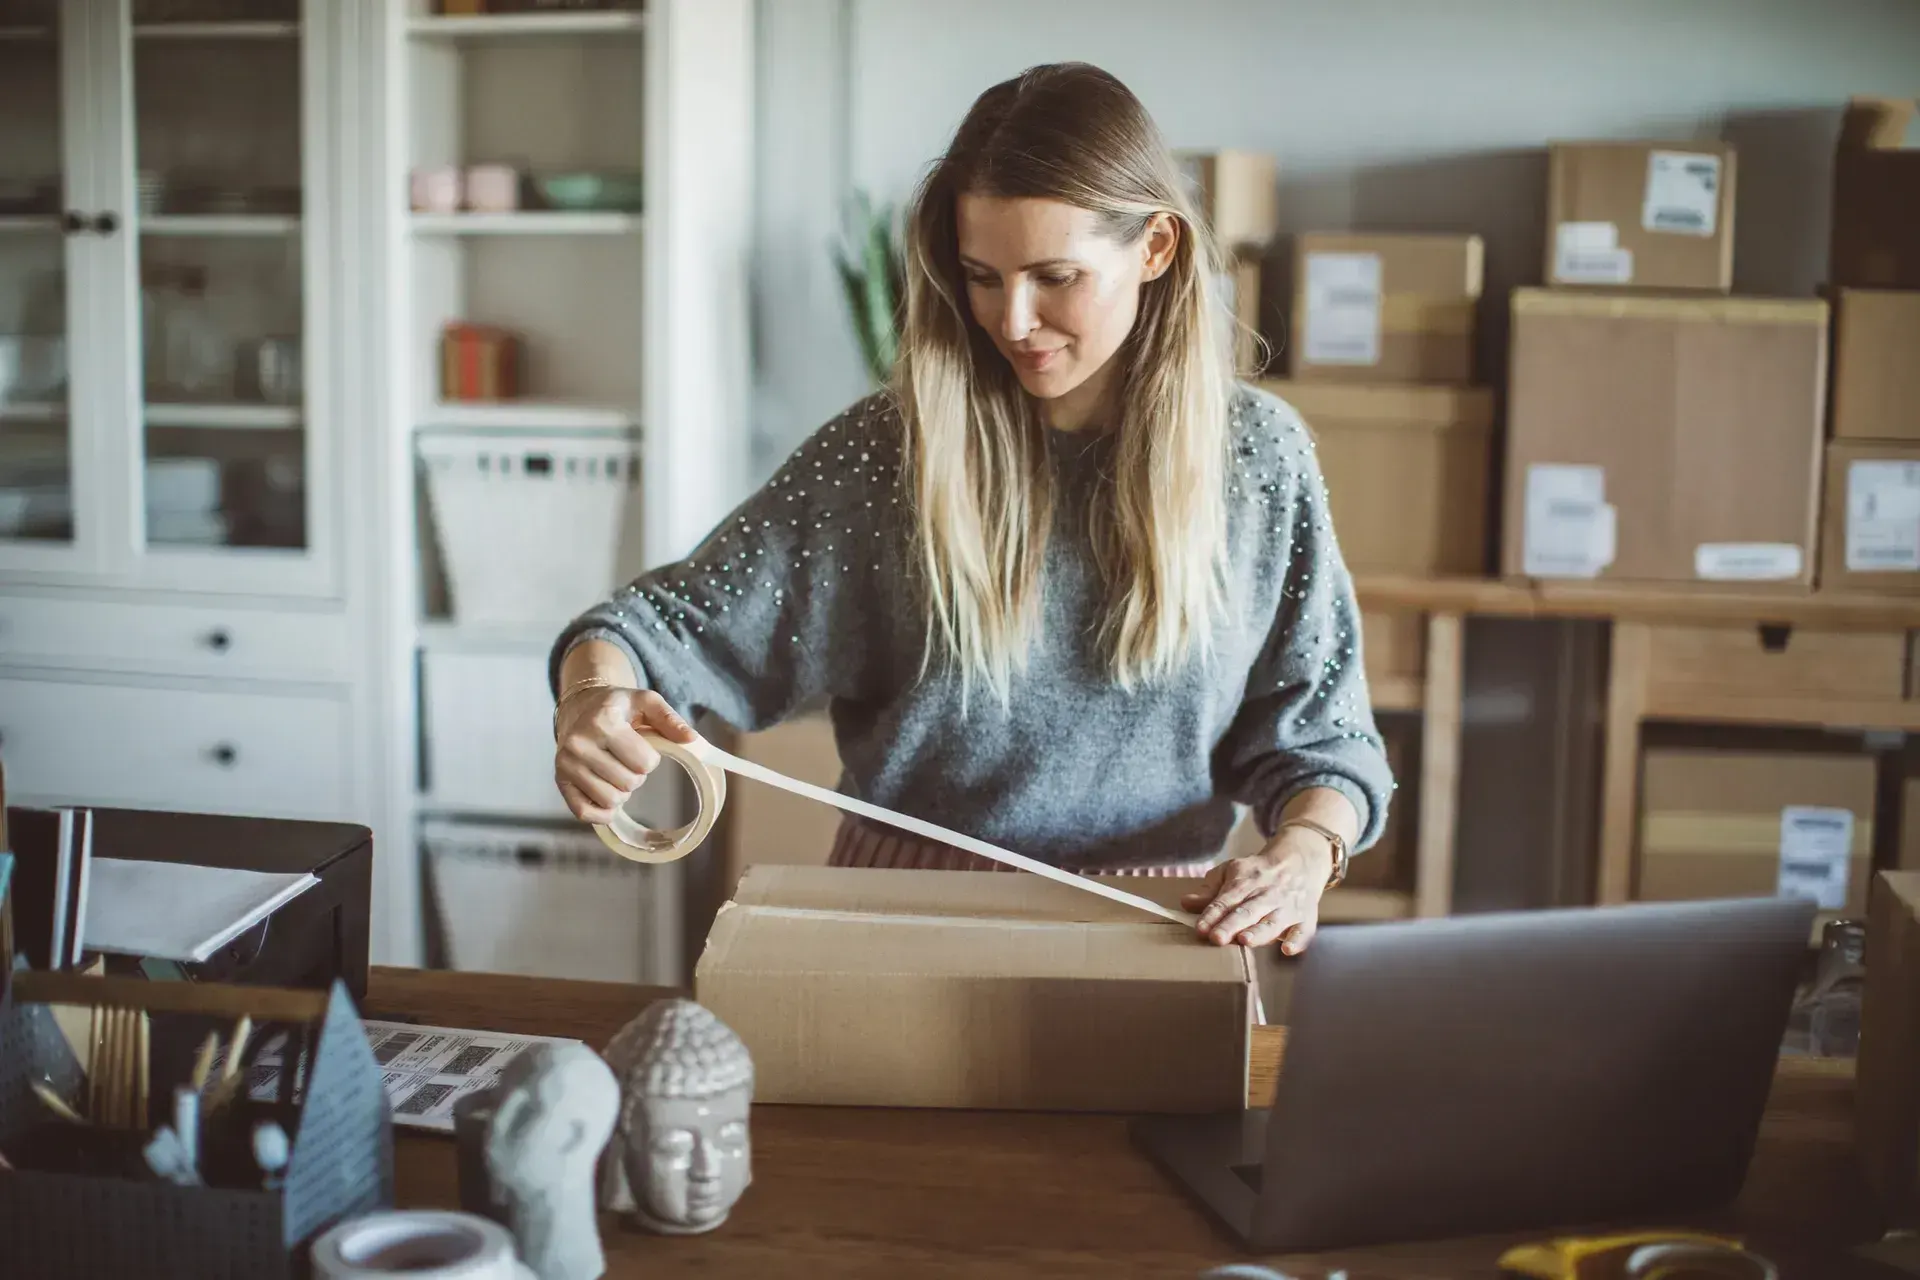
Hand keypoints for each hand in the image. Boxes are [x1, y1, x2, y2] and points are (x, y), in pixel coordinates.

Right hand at [552, 685, 696, 824]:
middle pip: (629, 784)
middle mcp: (579, 743)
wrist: (579, 708)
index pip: (645, 763)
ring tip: (615, 772)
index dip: (650, 758)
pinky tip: (606, 794)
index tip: (640, 746)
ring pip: (611, 801)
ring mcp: (565, 764)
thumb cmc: (617, 708)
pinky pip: (585, 813)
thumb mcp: (645, 702)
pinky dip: (602, 812)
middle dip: (636, 775)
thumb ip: (670, 720)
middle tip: (626, 760)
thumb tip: (692, 739)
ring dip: (621, 792)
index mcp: (603, 722)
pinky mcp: (560, 782)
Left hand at [1181, 828, 1334, 952]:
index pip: (1226, 900)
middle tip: (1217, 938)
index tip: (1200, 929)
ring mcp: (1287, 907)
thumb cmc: (1258, 872)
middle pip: (1247, 912)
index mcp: (1245, 882)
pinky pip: (1304, 931)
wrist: (1300, 861)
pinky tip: (1287, 950)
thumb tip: (1186, 903)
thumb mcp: (1231, 871)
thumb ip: (1209, 890)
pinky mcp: (1305, 918)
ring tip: (1244, 941)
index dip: (1212, 915)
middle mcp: (1266, 895)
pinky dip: (1298, 941)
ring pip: (1272, 922)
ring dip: (1259, 932)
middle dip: (1231, 925)